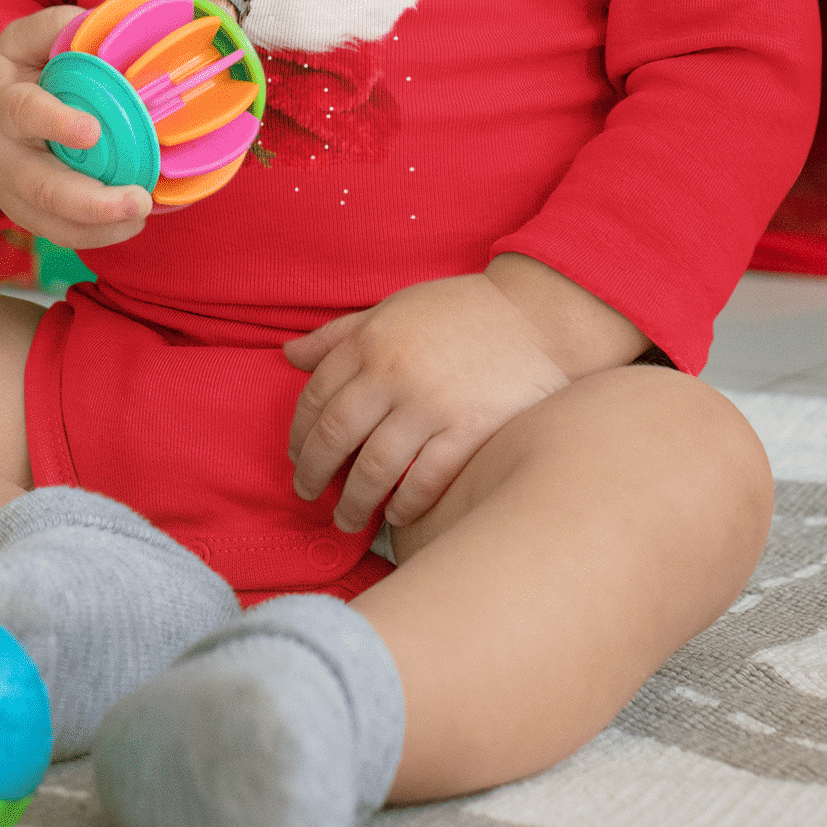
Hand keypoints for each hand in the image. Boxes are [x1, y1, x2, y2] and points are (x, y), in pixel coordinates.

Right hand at [0, 7, 151, 255]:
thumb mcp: (21, 41)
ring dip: (100, 227)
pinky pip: (62, 235)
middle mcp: (2, 158)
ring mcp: (12, 195)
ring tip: (141, 214)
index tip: (92, 130)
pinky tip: (133, 223)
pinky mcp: (28, 218)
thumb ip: (55, 29)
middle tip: (137, 199)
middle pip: (42, 188)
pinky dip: (99, 235)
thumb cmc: (12, 76)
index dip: (55, 123)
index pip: (24, 113)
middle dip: (91, 201)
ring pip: (53, 223)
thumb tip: (99, 23)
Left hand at [283, 276, 568, 535]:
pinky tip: (396, 514)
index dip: (299, 435)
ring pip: (374, 468)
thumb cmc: (461, 312)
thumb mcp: (395, 307)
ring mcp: (433, 405)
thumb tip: (288, 355)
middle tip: (309, 496)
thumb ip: (340, 333)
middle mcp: (394, 372)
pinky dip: (405, 504)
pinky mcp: (470, 431)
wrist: (539, 316)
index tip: (297, 458)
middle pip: (336, 437)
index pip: (315, 397)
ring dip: (354, 502)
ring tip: (347, 519)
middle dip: (314, 474)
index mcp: (372, 339)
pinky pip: (425, 481)